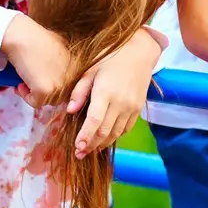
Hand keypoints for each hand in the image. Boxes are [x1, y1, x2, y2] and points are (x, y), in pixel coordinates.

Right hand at [1, 14, 73, 103]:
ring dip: (36, 94)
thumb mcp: (59, 49)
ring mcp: (60, 85)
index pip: (72, 87)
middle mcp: (73, 78)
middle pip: (61, 96)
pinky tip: (20, 84)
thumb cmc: (36, 38)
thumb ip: (64, 64)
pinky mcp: (46, 91)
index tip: (44, 82)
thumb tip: (56, 76)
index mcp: (79, 68)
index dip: (57, 86)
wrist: (22, 36)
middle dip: (47, 92)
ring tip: (26, 82)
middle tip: (33, 82)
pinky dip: (26, 96)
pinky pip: (36, 102)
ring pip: (49, 101)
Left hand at [68, 29, 159, 157]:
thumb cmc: (110, 58)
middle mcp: (120, 103)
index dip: (85, 137)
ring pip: (116, 133)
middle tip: (78, 155)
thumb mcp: (90, 70)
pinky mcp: (138, 109)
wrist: (139, 52)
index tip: (77, 148)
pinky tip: (104, 140)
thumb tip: (68, 111)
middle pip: (104, 131)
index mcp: (105, 92)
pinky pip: (125, 128)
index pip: (94, 120)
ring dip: (102, 144)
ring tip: (89, 151)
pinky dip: (114, 136)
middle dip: (91, 145)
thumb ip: (79, 92)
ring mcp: (131, 107)